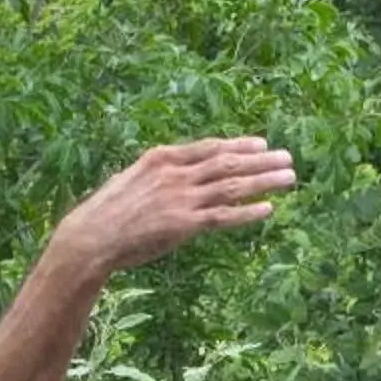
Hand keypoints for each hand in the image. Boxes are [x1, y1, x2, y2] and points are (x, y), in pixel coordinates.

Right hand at [51, 138, 294, 279]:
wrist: (90, 236)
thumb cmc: (105, 212)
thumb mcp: (130, 180)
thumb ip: (157, 175)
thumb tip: (173, 174)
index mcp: (162, 158)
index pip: (209, 147)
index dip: (238, 145)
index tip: (261, 144)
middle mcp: (176, 174)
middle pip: (228, 162)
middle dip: (261, 160)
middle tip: (287, 158)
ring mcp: (182, 199)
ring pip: (233, 185)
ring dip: (264, 181)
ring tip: (289, 178)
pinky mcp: (184, 225)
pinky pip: (224, 216)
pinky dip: (248, 212)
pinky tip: (269, 209)